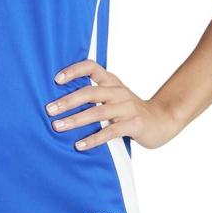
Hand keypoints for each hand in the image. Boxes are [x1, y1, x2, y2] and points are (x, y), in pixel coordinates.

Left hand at [45, 59, 180, 150]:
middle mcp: (118, 92)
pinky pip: (110, 131)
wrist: (162, 120)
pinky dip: (93, 139)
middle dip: (67, 101)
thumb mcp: (114, 96)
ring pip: (97, 112)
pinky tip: (79, 145)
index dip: (74, 70)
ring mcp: (127, 108)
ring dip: (75, 120)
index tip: (56, 79)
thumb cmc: (130, 110)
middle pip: (90, 92)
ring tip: (58, 126)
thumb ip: (94, 94)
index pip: (92, 67)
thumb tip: (60, 100)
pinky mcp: (134, 124)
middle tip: (49, 110)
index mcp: (112, 81)